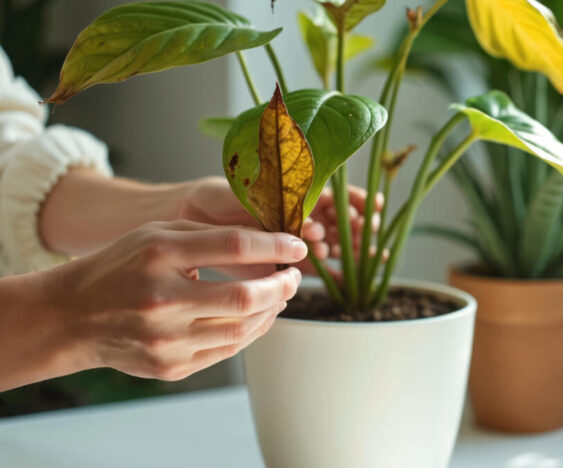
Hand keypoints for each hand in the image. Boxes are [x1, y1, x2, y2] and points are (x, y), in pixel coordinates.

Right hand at [45, 220, 304, 381]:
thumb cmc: (121, 267)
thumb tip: (269, 246)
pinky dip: (249, 332)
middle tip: (293, 277)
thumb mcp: (158, 234)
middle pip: (246, 298)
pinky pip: (227, 351)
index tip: (297, 248)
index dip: (275, 246)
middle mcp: (162, 300)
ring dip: (270, 312)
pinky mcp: (170, 367)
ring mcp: (165, 340)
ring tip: (278, 296)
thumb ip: (211, 237)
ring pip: (242, 330)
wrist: (72, 316)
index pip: (234, 246)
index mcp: (159, 255)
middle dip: (281, 286)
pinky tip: (255, 317)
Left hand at [177, 177, 383, 275]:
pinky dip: (331, 276)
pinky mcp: (282, 266)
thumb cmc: (212, 197)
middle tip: (362, 234)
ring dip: (343, 251)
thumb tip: (307, 221)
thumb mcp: (243, 193)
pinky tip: (346, 281)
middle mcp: (299, 216)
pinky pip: (313, 272)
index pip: (335, 195)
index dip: (356, 201)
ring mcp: (292, 243)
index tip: (370, 209)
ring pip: (332, 247)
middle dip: (354, 228)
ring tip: (336, 253)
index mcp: (295, 192)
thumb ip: (275, 206)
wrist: (186, 222)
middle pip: (340, 222)